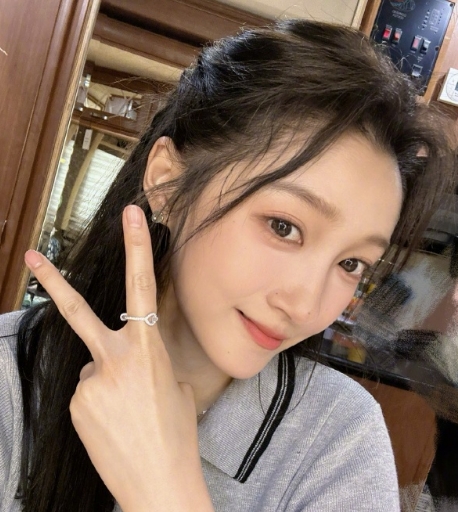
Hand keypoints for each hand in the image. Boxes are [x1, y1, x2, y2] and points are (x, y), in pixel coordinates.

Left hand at [24, 205, 213, 511]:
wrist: (159, 483)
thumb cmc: (177, 434)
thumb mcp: (178, 387)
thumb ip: (149, 362)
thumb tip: (126, 361)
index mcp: (147, 350)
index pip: (141, 287)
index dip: (137, 247)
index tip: (130, 215)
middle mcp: (112, 360)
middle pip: (78, 312)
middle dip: (53, 279)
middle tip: (31, 253)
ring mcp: (88, 383)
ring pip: (93, 366)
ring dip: (107, 379)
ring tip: (128, 410)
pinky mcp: (74, 405)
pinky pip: (86, 390)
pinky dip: (99, 399)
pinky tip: (114, 420)